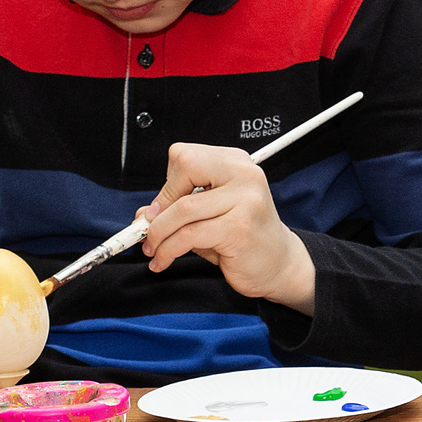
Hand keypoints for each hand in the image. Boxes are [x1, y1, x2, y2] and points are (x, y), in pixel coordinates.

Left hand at [138, 143, 316, 313]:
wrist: (279, 264)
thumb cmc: (242, 237)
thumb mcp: (208, 216)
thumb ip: (177, 208)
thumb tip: (143, 214)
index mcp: (236, 162)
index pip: (185, 156)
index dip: (168, 184)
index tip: (161, 209)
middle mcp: (245, 174)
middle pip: (184, 170)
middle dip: (160, 205)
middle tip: (151, 230)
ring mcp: (246, 199)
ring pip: (182, 209)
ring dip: (158, 234)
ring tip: (154, 250)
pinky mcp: (240, 227)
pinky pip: (188, 235)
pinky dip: (168, 250)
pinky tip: (164, 260)